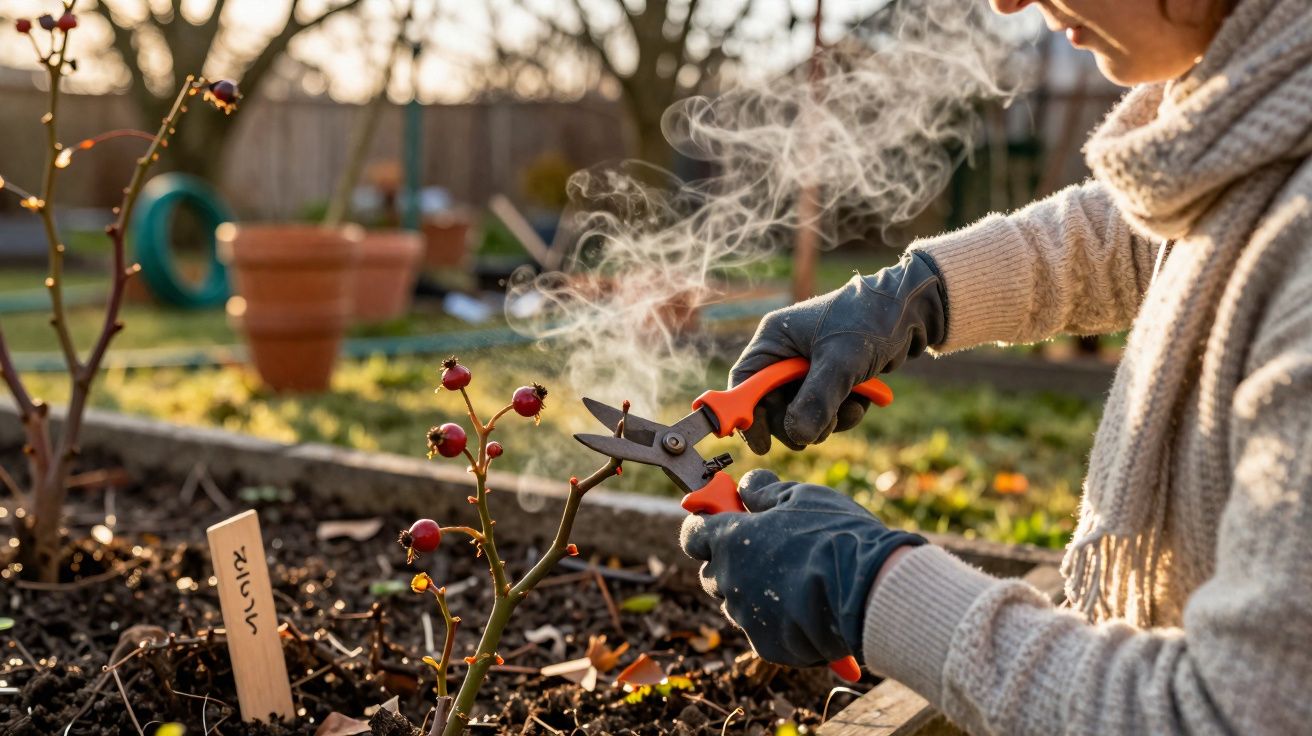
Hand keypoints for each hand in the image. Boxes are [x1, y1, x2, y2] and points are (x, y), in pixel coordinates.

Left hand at [679, 469, 925, 668]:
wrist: (868, 592)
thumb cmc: (835, 536)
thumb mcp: (802, 496)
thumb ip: (765, 491)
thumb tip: (747, 487)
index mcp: (730, 540)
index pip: (693, 534)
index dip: (706, 524)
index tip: (722, 518)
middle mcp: (729, 580)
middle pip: (713, 571)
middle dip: (731, 560)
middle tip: (767, 550)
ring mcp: (746, 617)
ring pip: (737, 602)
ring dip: (754, 590)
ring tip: (796, 579)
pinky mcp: (767, 645)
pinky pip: (762, 629)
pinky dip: (777, 620)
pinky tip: (808, 607)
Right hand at [731, 251, 945, 453]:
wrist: (910, 309)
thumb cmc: (870, 319)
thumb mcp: (841, 360)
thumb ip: (817, 399)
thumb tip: (796, 436)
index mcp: (775, 338)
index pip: (745, 383)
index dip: (748, 416)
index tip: (762, 445)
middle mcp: (785, 353)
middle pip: (772, 405)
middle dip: (798, 422)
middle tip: (822, 430)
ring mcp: (807, 368)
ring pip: (801, 413)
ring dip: (827, 421)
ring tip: (852, 408)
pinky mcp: (829, 378)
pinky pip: (825, 410)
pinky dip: (842, 414)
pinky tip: (862, 402)